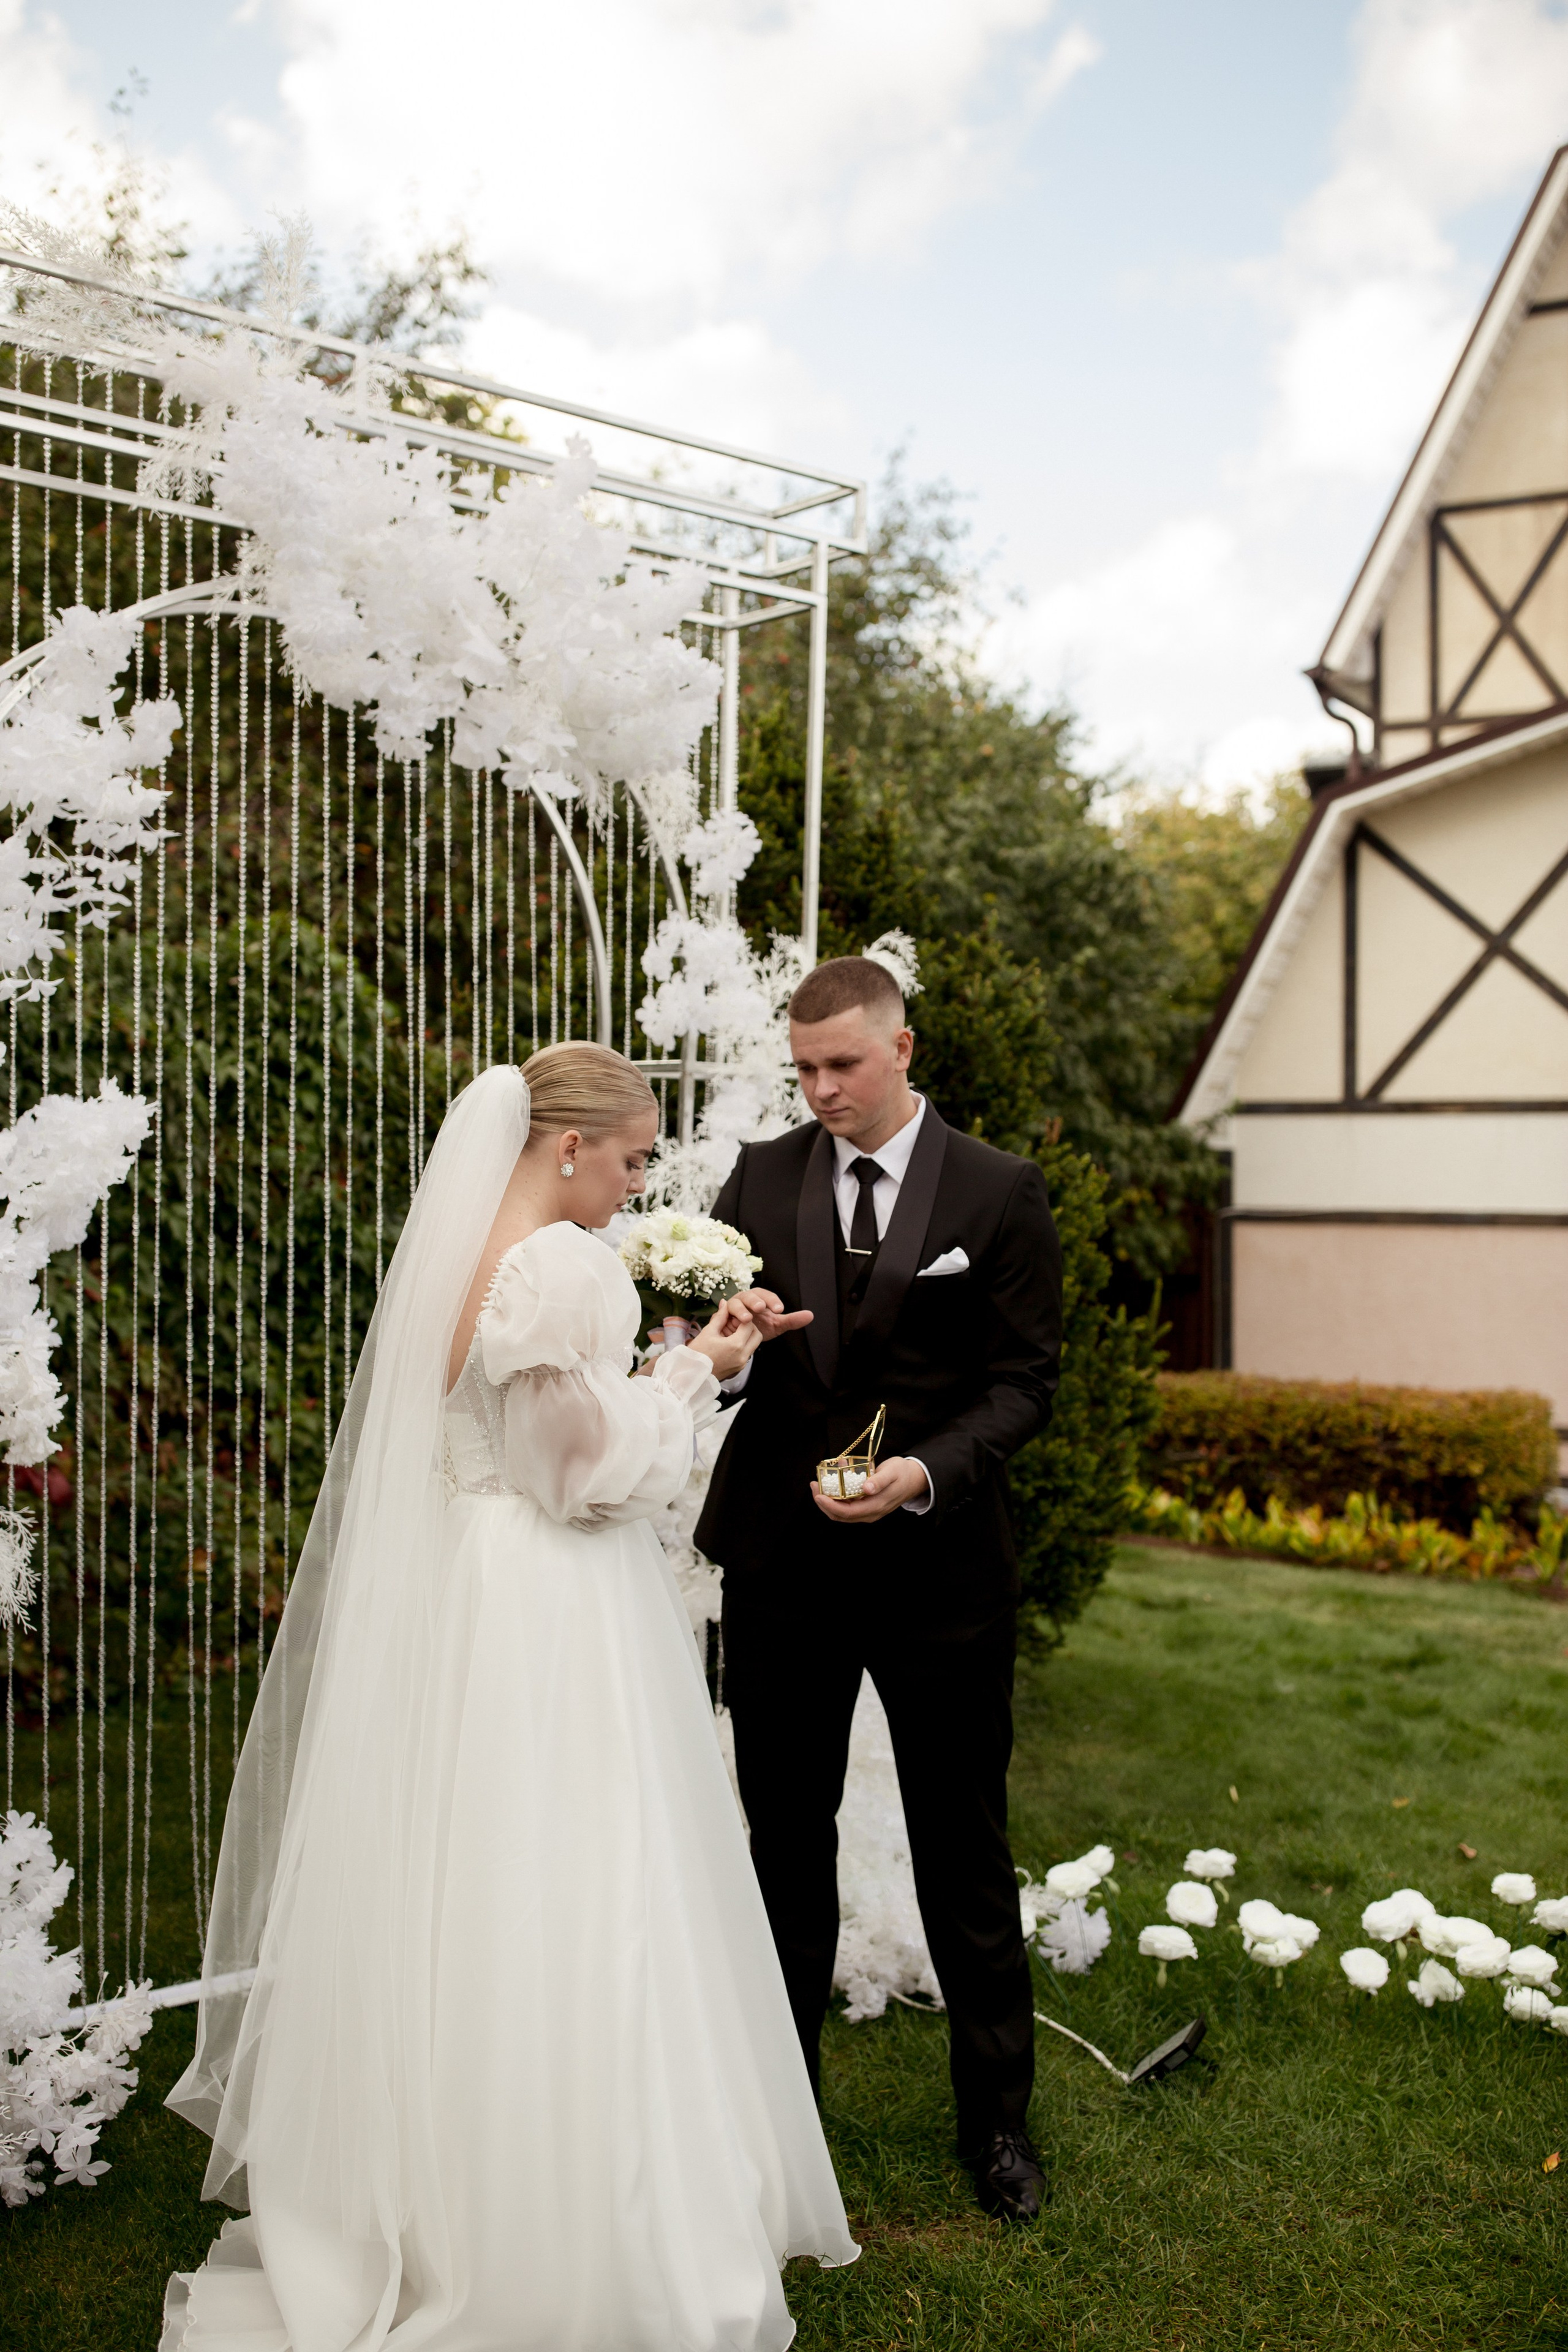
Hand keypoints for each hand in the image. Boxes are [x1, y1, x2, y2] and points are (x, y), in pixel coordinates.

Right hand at [686, 1294, 765, 1382]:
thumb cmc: (697, 1353)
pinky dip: (743, 1345)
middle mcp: (743, 1356)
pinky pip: (748, 1353)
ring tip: (731, 1333)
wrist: (691, 1375)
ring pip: (754, 1345)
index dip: (742, 1318)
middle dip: (749, 1327)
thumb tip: (725, 1303)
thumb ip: (720, 1317)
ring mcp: (742, 1364)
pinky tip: (729, 1342)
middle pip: (757, 1335)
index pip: (749, 1325)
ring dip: (747, 1336)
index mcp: (736, 1345)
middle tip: (735, 1324)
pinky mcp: (739, 1368)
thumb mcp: (708, 1332)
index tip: (732, 1317)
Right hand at [723, 1287, 812, 1343]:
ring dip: (740, 1310)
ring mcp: (732, 1306)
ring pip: (735, 1303)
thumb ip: (792, 1320)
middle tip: (761, 1308)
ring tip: (748, 1319)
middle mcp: (745, 1300)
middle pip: (749, 1296)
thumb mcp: (776, 1325)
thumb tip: (810, 1315)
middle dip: (755, 1301)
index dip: (772, 1301)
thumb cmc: (759, 1327)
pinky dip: (725, 1318)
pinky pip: (722, 1315)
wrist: (742, 1338)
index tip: (780, 1310)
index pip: (766, 1296)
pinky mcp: (721, 1316)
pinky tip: (731, 1324)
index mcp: (759, 1299)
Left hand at [811, 1455, 929, 1523]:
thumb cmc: (902, 1473)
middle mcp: (870, 1513)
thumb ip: (879, 1481)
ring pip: (842, 1512)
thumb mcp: (892, 1472)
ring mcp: (867, 1511)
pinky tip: (833, 1480)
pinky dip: (837, 1495)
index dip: (830, 1505)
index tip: (818, 1494)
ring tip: (819, 1483)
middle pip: (841, 1515)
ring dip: (828, 1500)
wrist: (914, 1479)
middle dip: (823, 1503)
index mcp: (876, 1506)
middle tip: (814, 1485)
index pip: (848, 1512)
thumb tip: (866, 1489)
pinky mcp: (866, 1505)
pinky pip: (847, 1505)